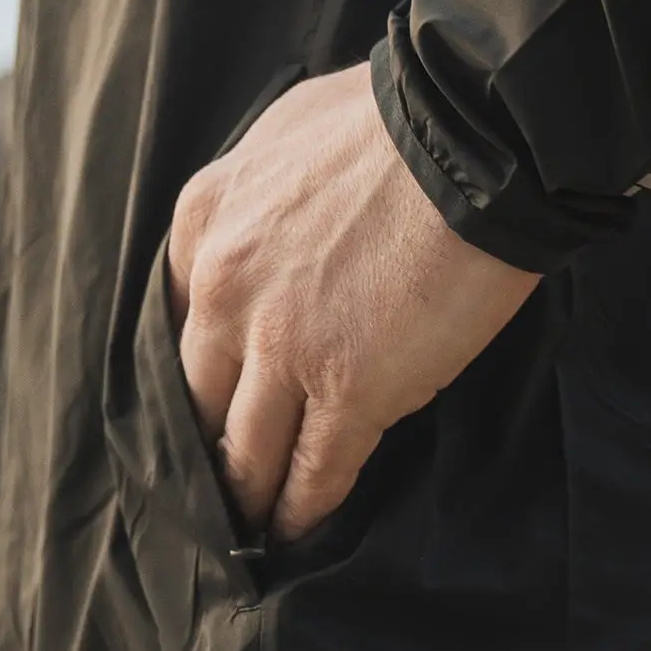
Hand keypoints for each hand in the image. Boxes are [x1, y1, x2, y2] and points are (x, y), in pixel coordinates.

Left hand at [167, 61, 539, 542]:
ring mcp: (283, 347)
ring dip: (248, 492)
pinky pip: (314, 469)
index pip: (180, 321)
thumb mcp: (290, 130)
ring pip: (246, 447)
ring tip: (252, 526)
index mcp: (207, 221)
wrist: (470, 133)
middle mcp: (226, 290)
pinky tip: (298, 530)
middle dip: (207, 444)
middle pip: (199, 396)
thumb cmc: (402, 120)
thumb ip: (260, 188)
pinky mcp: (349, 390)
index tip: (210, 401)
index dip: (198, 372)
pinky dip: (303, 508)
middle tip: (216, 482)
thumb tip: (280, 219)